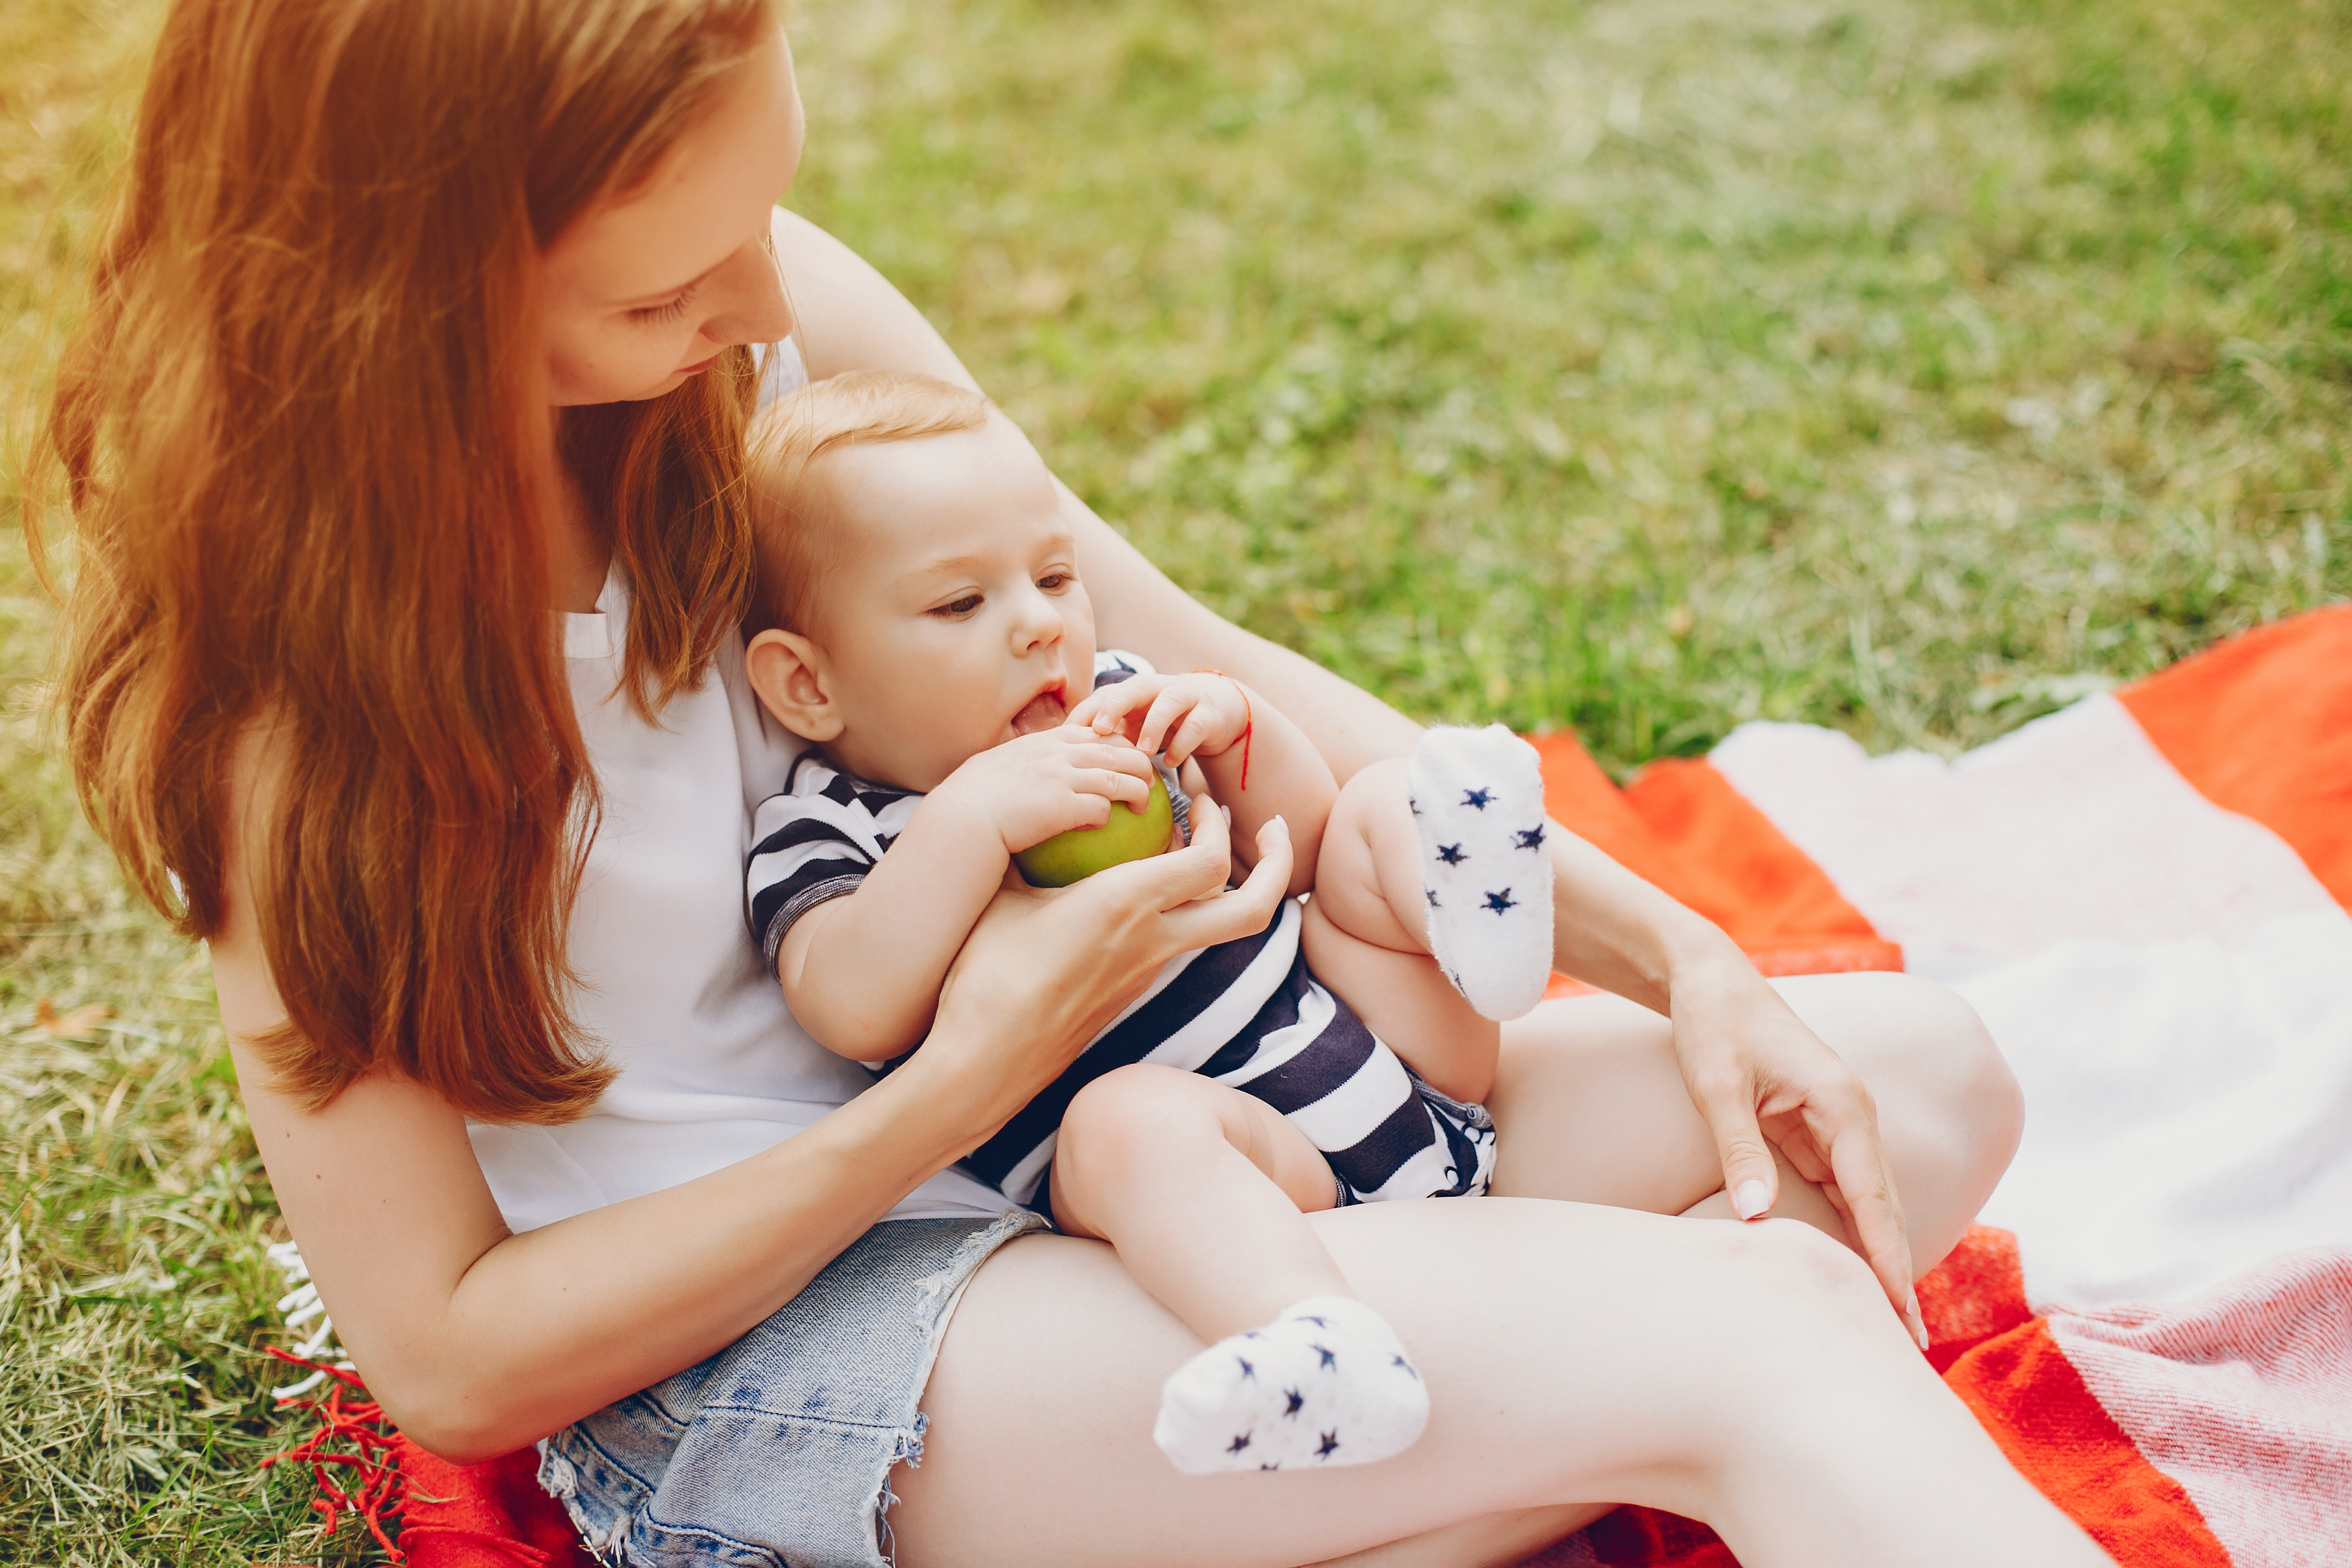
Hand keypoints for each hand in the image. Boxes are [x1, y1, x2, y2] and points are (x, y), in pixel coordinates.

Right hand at [924, 795, 1296, 1117]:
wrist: (982, 1064)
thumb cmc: (983, 975)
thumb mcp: (1003, 895)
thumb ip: (1029, 848)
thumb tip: (1033, 810)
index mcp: (1125, 906)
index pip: (1212, 861)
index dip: (1219, 822)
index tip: (1197, 796)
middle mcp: (1151, 942)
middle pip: (1251, 911)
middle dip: (1278, 865)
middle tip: (1270, 827)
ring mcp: (1146, 974)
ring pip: (1217, 929)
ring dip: (1230, 886)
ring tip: (1208, 847)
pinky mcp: (1130, 993)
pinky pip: (1177, 942)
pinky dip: (1184, 908)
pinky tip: (1148, 885)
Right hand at [928, 727, 1158, 856]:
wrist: (960, 819)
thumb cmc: (972, 799)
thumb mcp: (1000, 765)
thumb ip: (1024, 761)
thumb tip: (1033, 772)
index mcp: (1045, 740)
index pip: (1096, 730)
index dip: (1119, 741)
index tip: (1126, 757)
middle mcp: (1058, 753)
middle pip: (1120, 749)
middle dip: (1141, 763)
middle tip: (1147, 781)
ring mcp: (1063, 777)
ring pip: (1122, 777)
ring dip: (1139, 792)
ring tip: (1143, 806)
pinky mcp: (1063, 807)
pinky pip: (1103, 809)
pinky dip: (1108, 817)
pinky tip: (1104, 827)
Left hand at [1069, 672, 1250, 767]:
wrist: (1214, 710)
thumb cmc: (1162, 721)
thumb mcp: (1134, 727)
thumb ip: (1107, 737)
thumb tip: (1063, 760)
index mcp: (1133, 692)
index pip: (1103, 695)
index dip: (1084, 712)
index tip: (1064, 736)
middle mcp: (1157, 689)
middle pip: (1134, 688)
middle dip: (1115, 706)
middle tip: (1100, 730)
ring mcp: (1186, 699)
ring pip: (1169, 703)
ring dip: (1154, 725)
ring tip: (1142, 752)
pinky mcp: (1209, 715)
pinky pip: (1197, 726)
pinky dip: (1183, 745)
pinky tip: (1170, 763)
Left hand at [1668, 956, 1925, 1347]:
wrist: (1708, 980)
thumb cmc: (1713, 1025)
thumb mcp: (1718, 1085)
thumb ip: (1738, 1149)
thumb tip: (1758, 1217)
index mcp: (1841, 1104)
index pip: (1871, 1194)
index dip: (1886, 1253)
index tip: (1901, 1305)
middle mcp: (1851, 1118)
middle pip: (1881, 1208)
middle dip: (1897, 1272)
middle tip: (1911, 1341)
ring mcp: (1836, 1126)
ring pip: (1865, 1205)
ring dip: (1879, 1259)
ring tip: (1891, 1325)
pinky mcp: (1815, 1132)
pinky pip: (1841, 1193)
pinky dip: (1854, 1234)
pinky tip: (1858, 1278)